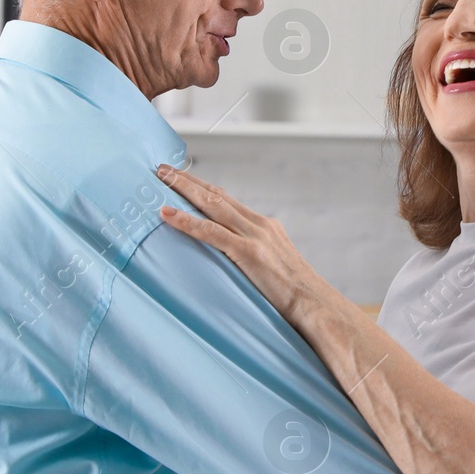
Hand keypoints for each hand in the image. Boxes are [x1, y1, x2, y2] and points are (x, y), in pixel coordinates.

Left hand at [155, 164, 326, 320]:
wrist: (314, 304)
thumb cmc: (294, 294)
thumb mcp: (274, 267)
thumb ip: (255, 258)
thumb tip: (235, 264)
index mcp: (266, 226)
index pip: (228, 200)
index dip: (203, 187)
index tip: (182, 178)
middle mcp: (260, 224)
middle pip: (217, 195)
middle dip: (188, 180)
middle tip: (162, 169)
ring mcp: (255, 236)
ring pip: (212, 204)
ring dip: (183, 189)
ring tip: (160, 179)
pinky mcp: (248, 252)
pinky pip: (210, 232)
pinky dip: (186, 221)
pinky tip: (167, 213)